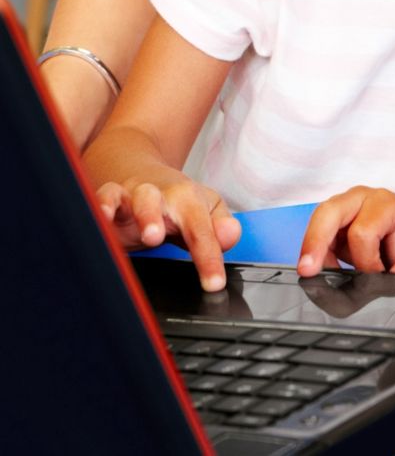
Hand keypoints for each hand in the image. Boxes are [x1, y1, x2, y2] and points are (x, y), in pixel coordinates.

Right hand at [97, 176, 240, 291]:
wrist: (142, 173)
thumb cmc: (175, 201)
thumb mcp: (204, 210)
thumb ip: (219, 225)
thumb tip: (229, 236)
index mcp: (187, 199)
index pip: (200, 229)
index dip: (208, 256)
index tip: (214, 284)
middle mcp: (160, 195)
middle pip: (165, 202)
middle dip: (160, 218)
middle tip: (158, 239)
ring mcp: (134, 196)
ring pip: (137, 198)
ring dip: (141, 214)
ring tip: (147, 234)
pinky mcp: (111, 199)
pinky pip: (104, 197)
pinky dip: (102, 206)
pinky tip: (101, 219)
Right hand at [298, 186, 394, 277]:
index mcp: (385, 204)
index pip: (363, 232)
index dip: (365, 261)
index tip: (375, 276)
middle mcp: (360, 198)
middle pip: (329, 212)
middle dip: (315, 242)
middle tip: (307, 270)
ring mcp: (343, 205)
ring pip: (317, 220)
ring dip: (311, 250)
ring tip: (313, 275)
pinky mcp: (332, 219)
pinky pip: (315, 232)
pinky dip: (315, 253)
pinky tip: (322, 269)